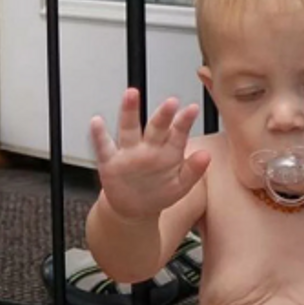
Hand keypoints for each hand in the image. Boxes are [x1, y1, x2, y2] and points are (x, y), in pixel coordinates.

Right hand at [90, 88, 210, 218]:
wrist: (133, 210)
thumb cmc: (158, 194)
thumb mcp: (180, 186)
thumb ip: (193, 171)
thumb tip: (206, 155)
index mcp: (167, 152)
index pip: (177, 134)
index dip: (184, 122)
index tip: (192, 109)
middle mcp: (148, 148)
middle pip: (155, 128)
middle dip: (163, 115)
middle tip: (170, 102)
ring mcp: (129, 153)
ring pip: (129, 130)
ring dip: (129, 112)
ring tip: (131, 95)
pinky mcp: (110, 162)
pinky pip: (104, 147)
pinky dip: (99, 135)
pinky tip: (97, 123)